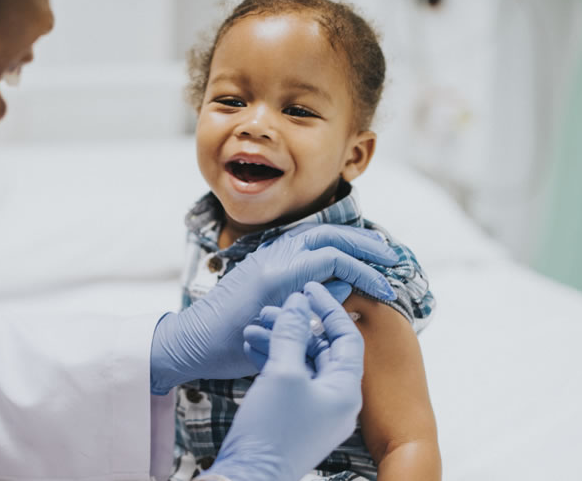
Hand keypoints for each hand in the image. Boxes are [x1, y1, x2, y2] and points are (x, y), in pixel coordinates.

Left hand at [150, 224, 394, 393]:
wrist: (190, 342)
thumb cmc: (230, 347)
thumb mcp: (281, 332)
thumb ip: (315, 305)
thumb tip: (346, 281)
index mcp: (278, 273)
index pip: (336, 258)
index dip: (367, 272)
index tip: (387, 290)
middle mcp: (273, 255)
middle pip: (329, 235)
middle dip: (364, 243)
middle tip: (391, 257)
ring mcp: (265, 255)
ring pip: (315, 233)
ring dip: (347, 238)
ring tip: (373, 249)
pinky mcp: (262, 261)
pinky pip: (301, 242)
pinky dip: (327, 244)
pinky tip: (341, 254)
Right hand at [202, 283, 365, 480]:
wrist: (248, 478)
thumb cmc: (271, 430)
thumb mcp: (283, 374)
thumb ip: (293, 333)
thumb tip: (300, 303)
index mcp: (346, 390)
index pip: (347, 336)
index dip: (329, 308)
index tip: (309, 288)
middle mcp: (337, 401)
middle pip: (323, 349)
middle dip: (296, 325)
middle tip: (273, 308)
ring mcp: (317, 412)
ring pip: (303, 364)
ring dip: (280, 342)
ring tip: (253, 327)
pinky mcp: (296, 420)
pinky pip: (291, 382)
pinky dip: (274, 362)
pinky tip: (252, 348)